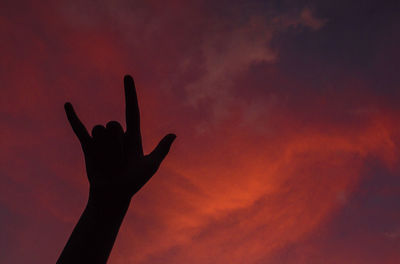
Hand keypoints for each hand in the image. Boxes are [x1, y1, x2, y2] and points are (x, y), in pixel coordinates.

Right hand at [64, 75, 175, 204]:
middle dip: (115, 144)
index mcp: (133, 136)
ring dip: (103, 149)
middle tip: (119, 161)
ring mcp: (102, 139)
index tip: (128, 76)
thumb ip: (161, 150)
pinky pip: (79, 129)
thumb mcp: (150, 166)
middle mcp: (117, 135)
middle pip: (114, 125)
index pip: (132, 110)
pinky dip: (72, 117)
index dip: (130, 93)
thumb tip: (174, 134)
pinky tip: (68, 104)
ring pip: (100, 131)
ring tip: (108, 162)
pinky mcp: (88, 146)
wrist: (112, 195)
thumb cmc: (133, 182)